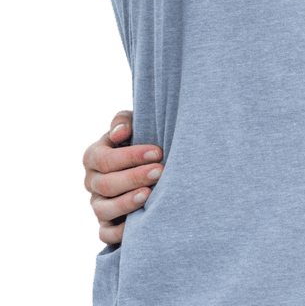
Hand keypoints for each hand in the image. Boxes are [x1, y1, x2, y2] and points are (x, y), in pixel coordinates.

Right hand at [82, 109, 163, 244]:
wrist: (146, 160)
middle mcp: (92, 182)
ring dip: (126, 203)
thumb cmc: (138, 138)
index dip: (131, 156)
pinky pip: (105, 234)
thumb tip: (120, 133)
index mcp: (93, 157)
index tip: (157, 152)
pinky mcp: (106, 223)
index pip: (106, 159)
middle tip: (160, 171)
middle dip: (134, 177)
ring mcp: (97, 204)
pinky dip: (118, 233)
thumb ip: (122, 121)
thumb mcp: (131, 124)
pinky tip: (138, 224)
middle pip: (106, 184)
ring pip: (103, 210)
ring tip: (149, 195)